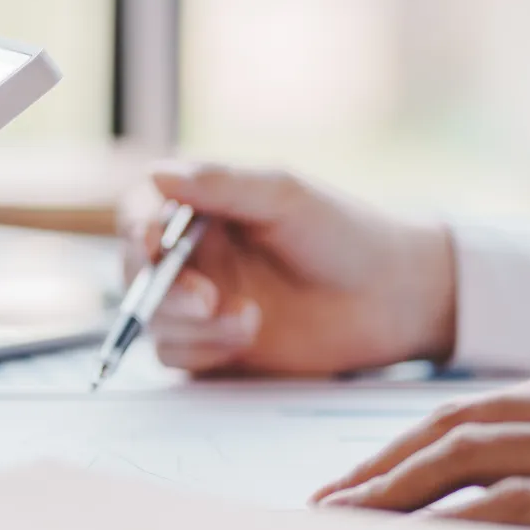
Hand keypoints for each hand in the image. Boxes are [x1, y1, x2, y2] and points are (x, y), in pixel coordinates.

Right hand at [121, 162, 456, 376]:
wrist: (392, 299)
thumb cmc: (344, 235)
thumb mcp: (286, 197)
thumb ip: (222, 185)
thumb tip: (159, 174)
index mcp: (201, 210)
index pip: (140, 214)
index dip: (137, 230)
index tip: (155, 244)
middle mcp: (192, 256)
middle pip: (136, 273)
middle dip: (165, 290)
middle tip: (207, 299)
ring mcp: (200, 304)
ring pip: (153, 320)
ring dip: (192, 325)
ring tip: (250, 320)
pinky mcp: (213, 347)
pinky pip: (177, 355)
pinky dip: (204, 351)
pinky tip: (247, 338)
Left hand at [312, 352, 529, 529]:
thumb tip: (521, 478)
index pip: (472, 409)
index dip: (404, 444)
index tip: (359, 475)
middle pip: (454, 430)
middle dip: (379, 468)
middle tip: (327, 502)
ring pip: (470, 462)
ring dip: (395, 494)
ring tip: (348, 521)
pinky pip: (522, 506)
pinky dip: (458, 521)